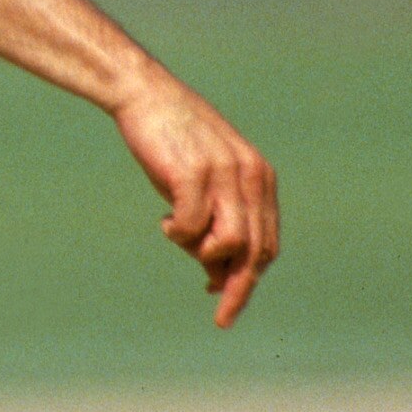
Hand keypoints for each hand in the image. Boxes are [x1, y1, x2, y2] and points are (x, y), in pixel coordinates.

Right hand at [109, 70, 279, 329]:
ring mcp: (224, 174)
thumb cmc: (173, 142)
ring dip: (200, 252)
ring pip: (229, 243)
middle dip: (239, 290)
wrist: (145, 94)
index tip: (230, 304)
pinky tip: (164, 220)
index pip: (267, 244)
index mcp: (260, 178)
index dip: (251, 280)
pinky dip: (177, 232)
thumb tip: (219, 276)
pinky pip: (192, 225)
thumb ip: (220, 221)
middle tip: (222, 317)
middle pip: (255, 251)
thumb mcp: (206, 183)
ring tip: (176, 233)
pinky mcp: (193, 173)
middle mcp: (250, 176)